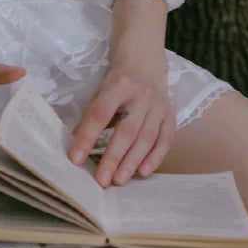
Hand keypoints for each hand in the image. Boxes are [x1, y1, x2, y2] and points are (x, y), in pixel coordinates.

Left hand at [68, 58, 175, 187]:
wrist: (144, 66)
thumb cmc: (117, 84)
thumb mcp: (100, 92)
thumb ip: (91, 116)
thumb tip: (76, 145)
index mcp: (117, 86)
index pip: (100, 114)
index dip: (87, 137)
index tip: (76, 159)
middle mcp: (140, 96)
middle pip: (127, 130)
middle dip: (113, 157)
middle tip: (102, 180)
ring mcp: (158, 106)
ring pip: (146, 138)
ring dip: (132, 162)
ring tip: (119, 180)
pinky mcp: (171, 116)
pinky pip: (165, 141)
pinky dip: (154, 158)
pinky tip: (143, 172)